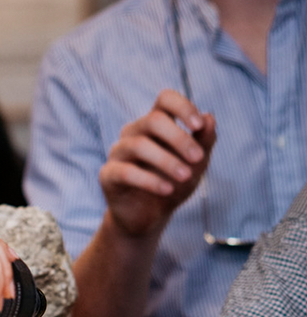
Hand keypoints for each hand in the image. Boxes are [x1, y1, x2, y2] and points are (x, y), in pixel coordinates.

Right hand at [101, 89, 216, 236]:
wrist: (150, 216)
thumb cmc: (174, 183)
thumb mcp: (196, 165)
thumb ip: (204, 142)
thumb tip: (209, 117)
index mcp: (155, 124)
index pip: (165, 99)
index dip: (182, 107)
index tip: (198, 126)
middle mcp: (134, 133)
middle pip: (153, 120)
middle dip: (179, 138)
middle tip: (198, 158)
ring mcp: (118, 152)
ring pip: (139, 145)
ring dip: (167, 161)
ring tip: (185, 177)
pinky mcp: (107, 175)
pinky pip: (126, 172)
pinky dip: (150, 180)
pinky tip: (167, 190)